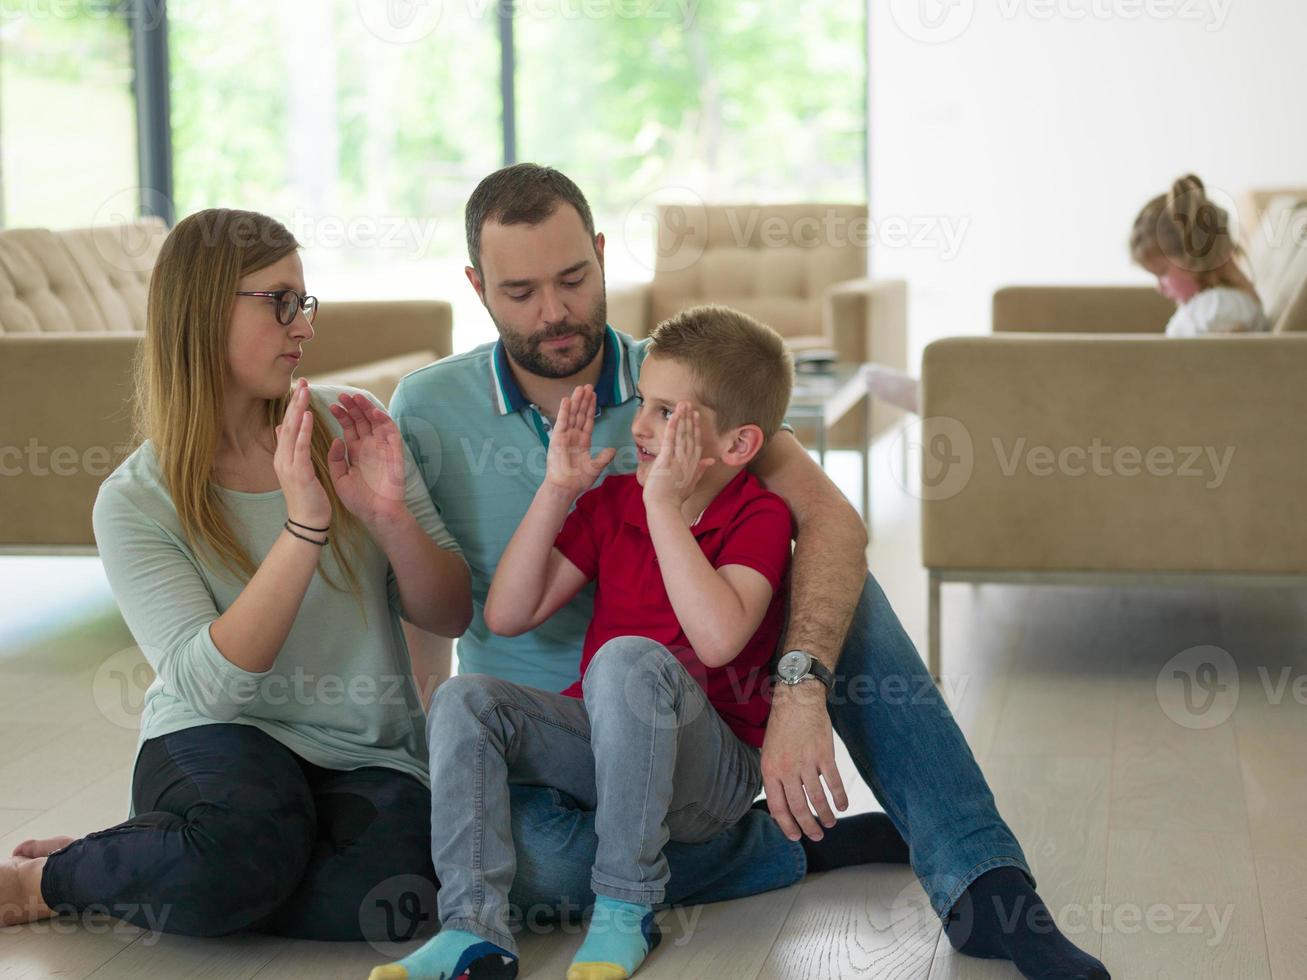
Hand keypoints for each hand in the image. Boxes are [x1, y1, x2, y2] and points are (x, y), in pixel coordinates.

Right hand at [274, 378, 331, 528]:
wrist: (308, 522)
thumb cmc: (307, 497)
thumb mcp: (296, 470)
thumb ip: (289, 449)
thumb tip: (280, 428)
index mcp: (283, 456)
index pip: (287, 425)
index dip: (292, 406)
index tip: (300, 388)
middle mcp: (282, 457)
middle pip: (286, 423)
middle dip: (294, 401)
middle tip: (302, 380)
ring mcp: (287, 464)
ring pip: (291, 431)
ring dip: (297, 409)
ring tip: (304, 390)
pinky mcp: (298, 471)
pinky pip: (299, 446)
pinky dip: (302, 429)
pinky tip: (306, 415)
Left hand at [327, 392, 408, 527]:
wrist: (376, 514)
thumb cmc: (359, 500)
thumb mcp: (339, 479)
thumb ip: (336, 459)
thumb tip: (336, 439)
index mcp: (356, 452)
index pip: (349, 427)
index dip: (342, 415)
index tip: (331, 405)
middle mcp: (370, 447)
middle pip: (362, 420)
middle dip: (353, 407)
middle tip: (342, 395)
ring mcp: (383, 448)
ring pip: (376, 422)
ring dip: (368, 409)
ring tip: (357, 398)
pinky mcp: (395, 453)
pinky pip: (391, 433)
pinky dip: (385, 421)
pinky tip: (374, 413)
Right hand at [545, 385, 615, 498]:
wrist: (566, 487)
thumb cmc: (578, 480)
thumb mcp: (595, 467)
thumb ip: (603, 457)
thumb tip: (613, 450)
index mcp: (583, 441)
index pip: (588, 420)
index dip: (591, 408)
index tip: (594, 395)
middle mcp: (573, 436)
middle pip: (580, 414)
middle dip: (584, 400)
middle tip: (588, 385)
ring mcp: (565, 436)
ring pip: (572, 415)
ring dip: (576, 401)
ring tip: (580, 388)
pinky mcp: (557, 439)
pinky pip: (561, 422)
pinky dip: (563, 411)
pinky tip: (566, 400)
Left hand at [642, 402, 714, 511]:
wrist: (665, 507)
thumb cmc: (675, 498)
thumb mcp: (691, 484)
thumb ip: (700, 470)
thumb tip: (710, 461)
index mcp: (693, 465)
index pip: (696, 442)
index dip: (696, 428)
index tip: (695, 415)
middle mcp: (687, 460)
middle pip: (690, 435)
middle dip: (689, 418)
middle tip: (688, 403)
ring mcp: (678, 460)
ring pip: (682, 435)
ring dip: (682, 418)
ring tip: (682, 404)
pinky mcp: (666, 460)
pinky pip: (670, 440)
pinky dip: (672, 427)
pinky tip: (674, 416)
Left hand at [760, 682, 848, 840]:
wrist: (797, 701)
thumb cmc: (781, 726)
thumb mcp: (769, 752)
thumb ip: (775, 777)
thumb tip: (783, 803)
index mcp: (770, 770)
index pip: (777, 807)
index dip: (787, 825)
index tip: (795, 836)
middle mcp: (787, 770)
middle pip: (799, 807)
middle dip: (808, 827)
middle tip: (816, 836)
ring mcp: (806, 763)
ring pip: (817, 799)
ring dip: (825, 815)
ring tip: (830, 824)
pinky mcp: (824, 755)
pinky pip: (833, 783)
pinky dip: (839, 797)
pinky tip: (842, 806)